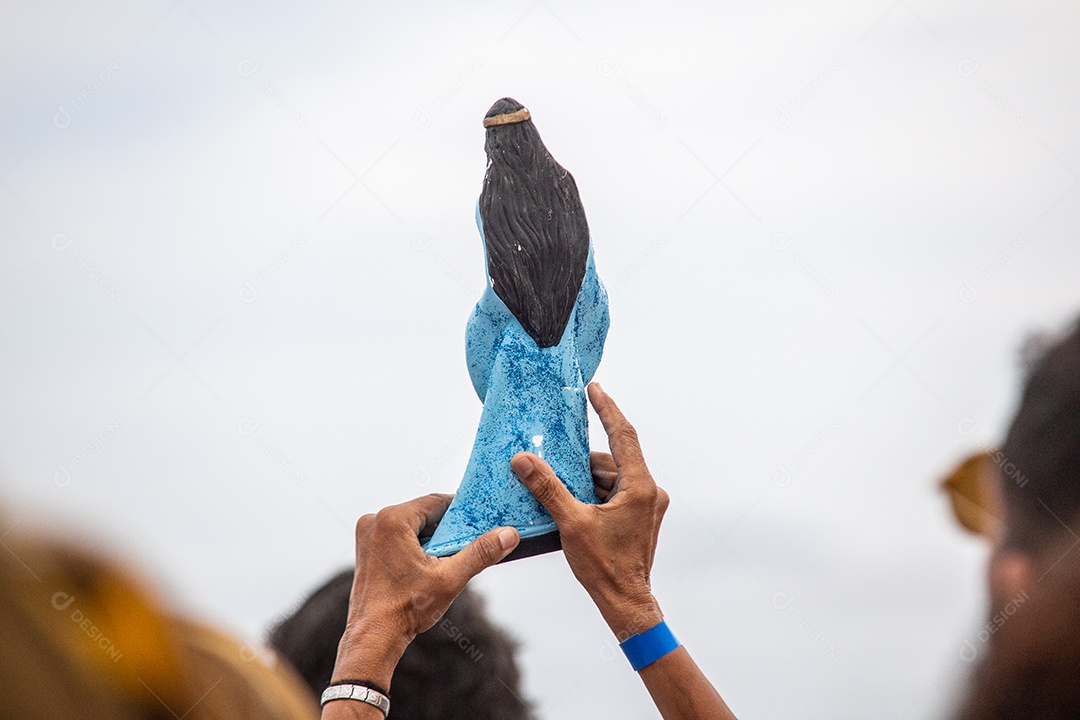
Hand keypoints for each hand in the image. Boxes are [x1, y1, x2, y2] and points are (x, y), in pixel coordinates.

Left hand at [332, 493, 519, 688]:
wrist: (374, 637)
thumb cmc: (406, 608)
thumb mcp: (450, 578)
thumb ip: (481, 553)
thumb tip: (509, 534)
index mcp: (392, 519)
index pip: (436, 502)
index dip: (460, 511)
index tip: (479, 521)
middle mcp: (375, 520)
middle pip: (423, 512)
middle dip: (446, 527)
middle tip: (467, 543)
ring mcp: (367, 533)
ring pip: (411, 524)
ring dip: (431, 537)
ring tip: (448, 557)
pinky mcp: (366, 547)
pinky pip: (397, 535)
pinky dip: (415, 543)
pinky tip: (429, 563)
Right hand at [511, 383, 668, 639]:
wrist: (627, 603)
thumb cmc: (604, 566)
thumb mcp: (571, 523)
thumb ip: (547, 487)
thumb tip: (522, 460)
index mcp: (639, 486)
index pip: (623, 434)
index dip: (607, 408)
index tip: (594, 388)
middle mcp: (649, 491)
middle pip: (613, 459)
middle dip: (582, 458)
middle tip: (555, 451)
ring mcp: (647, 505)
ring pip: (612, 477)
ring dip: (585, 477)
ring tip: (557, 482)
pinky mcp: (641, 517)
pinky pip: (615, 492)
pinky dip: (593, 491)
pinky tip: (570, 500)